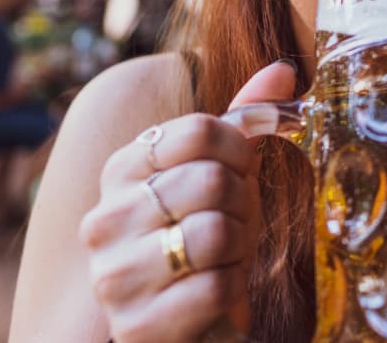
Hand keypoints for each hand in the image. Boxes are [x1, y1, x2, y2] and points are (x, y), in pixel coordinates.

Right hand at [79, 61, 295, 341]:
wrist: (192, 321)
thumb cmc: (210, 240)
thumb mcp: (229, 175)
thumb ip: (245, 121)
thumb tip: (282, 69)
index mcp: (122, 170)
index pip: (201, 130)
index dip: (239, 152)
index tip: (238, 175)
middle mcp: (104, 219)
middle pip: (211, 179)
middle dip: (241, 206)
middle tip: (232, 227)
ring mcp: (114, 275)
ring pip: (213, 232)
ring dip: (237, 250)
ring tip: (222, 260)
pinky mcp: (136, 326)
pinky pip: (215, 286)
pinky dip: (233, 291)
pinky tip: (217, 295)